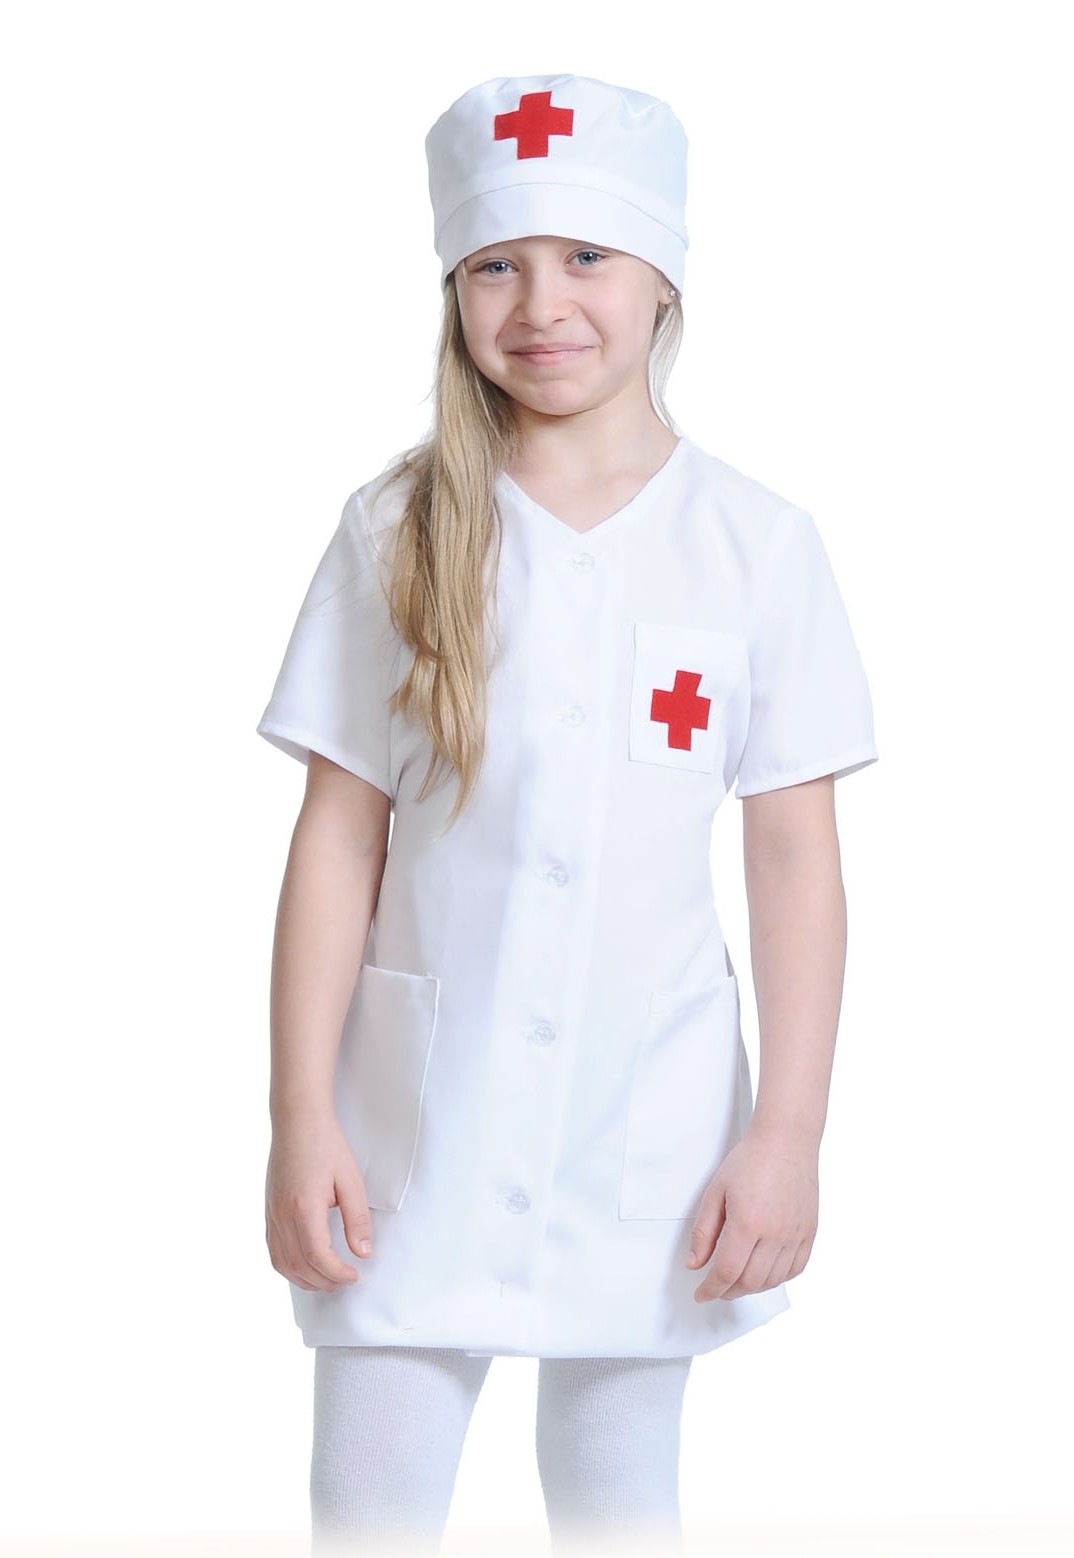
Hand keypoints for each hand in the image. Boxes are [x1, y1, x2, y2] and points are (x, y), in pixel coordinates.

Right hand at [265, 1113, 373, 1292]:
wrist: (297, 1122)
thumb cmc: (326, 1146)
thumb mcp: (351, 1181)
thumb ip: (357, 1220)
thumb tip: (363, 1252)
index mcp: (303, 1208)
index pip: (317, 1256)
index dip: (337, 1274)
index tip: (355, 1275)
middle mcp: (282, 1216)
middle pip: (299, 1266)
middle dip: (324, 1281)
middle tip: (346, 1280)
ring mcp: (271, 1215)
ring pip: (282, 1264)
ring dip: (305, 1279)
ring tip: (328, 1279)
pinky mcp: (268, 1212)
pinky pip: (273, 1251)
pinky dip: (289, 1267)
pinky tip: (306, 1267)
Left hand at [685, 1121, 818, 1301]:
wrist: (786, 1140)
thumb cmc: (749, 1160)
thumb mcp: (716, 1192)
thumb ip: (704, 1232)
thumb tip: (694, 1265)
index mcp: (748, 1223)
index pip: (727, 1272)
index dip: (712, 1289)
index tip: (702, 1294)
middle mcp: (776, 1233)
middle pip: (750, 1282)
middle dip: (729, 1291)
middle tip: (716, 1288)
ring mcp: (796, 1234)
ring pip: (773, 1280)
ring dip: (752, 1287)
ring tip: (737, 1280)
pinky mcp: (810, 1231)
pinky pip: (796, 1268)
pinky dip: (778, 1277)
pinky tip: (764, 1272)